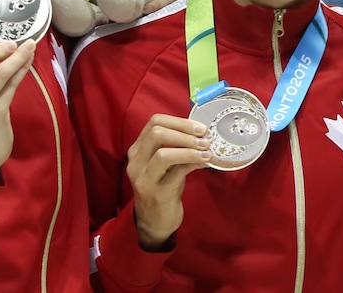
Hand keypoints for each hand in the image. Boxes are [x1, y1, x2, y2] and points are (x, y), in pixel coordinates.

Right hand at [126, 114, 212, 249]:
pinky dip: (194, 163)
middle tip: (205, 138)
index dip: (179, 121)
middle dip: (186, 132)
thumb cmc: (163, 187)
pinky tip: (205, 162)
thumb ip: (175, 147)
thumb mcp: (165, 164)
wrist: (154, 221)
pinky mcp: (157, 194)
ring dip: (190, 149)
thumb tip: (201, 132)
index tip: (199, 127)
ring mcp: (144, 179)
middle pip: (157, 133)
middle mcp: (136, 162)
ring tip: (207, 151)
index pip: (154, 122)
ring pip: (164, 154)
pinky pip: (177, 172)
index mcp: (137, 150)